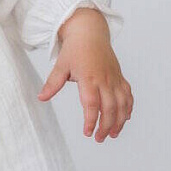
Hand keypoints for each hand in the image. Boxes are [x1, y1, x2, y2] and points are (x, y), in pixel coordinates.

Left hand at [37, 9, 132, 141]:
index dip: (91, 120)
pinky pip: (128, 94)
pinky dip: (128, 107)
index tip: (88, 132)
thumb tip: (41, 97)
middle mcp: (105, 79)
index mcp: (89, 78)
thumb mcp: (60, 65)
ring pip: (122, 103)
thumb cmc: (75, 49)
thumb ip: (52, 83)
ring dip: (120, 120)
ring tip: (113, 134)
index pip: (92, 104)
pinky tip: (125, 118)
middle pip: (109, 107)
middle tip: (98, 138)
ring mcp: (114, 78)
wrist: (90, 32)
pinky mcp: (120, 77)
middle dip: (106, 126)